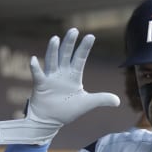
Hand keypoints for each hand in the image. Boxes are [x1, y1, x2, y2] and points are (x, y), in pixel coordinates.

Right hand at [0, 28, 119, 144]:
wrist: (50, 120)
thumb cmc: (67, 110)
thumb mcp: (87, 104)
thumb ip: (101, 99)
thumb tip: (118, 101)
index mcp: (73, 75)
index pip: (80, 58)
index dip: (84, 48)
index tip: (91, 36)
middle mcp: (61, 73)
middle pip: (65, 55)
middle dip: (69, 43)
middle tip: (74, 30)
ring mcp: (50, 78)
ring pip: (52, 60)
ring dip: (53, 50)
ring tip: (56, 39)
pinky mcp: (41, 85)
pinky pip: (38, 75)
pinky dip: (35, 68)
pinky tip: (34, 59)